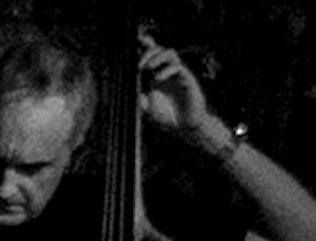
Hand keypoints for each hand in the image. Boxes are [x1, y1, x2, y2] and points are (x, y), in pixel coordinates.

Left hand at [137, 32, 233, 153]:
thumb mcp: (145, 108)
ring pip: (170, 53)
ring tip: (147, 68)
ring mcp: (177, 74)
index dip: (144, 44)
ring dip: (157, 56)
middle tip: (138, 66)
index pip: (150, 54)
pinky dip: (166, 70)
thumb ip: (137, 98)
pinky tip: (157, 78)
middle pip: (158, 49)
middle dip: (147, 52)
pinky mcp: (187, 79)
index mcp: (154, 74)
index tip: (136, 39)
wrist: (184, 126)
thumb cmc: (166, 117)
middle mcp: (165, 71)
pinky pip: (178, 67)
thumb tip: (128, 88)